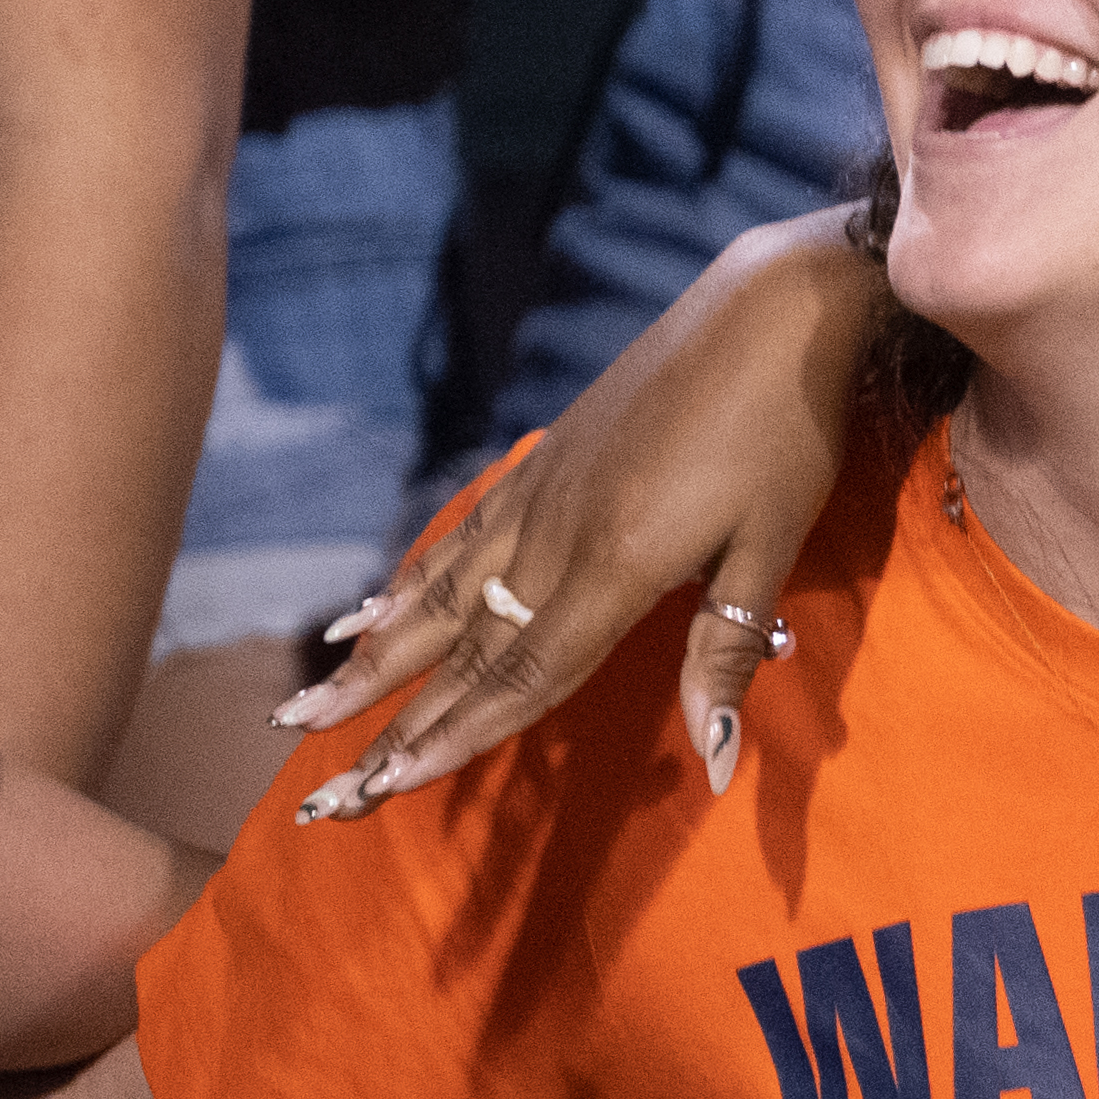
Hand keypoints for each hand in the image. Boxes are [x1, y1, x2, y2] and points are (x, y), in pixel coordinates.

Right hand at [276, 213, 889, 806]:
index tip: (388, 791)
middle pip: (467, 649)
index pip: (524, 674)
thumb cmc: (788, 431)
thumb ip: (725, 652)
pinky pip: (459, 537)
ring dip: (377, 659)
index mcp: (616, 565)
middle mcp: (557, 534)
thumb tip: (714, 759)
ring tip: (311, 705)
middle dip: (395, 722)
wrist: (771, 307)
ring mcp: (541, 492)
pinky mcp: (543, 459)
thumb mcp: (774, 546)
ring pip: (443, 593)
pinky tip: (371, 612)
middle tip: (325, 786)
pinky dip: (408, 583)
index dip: (457, 736)